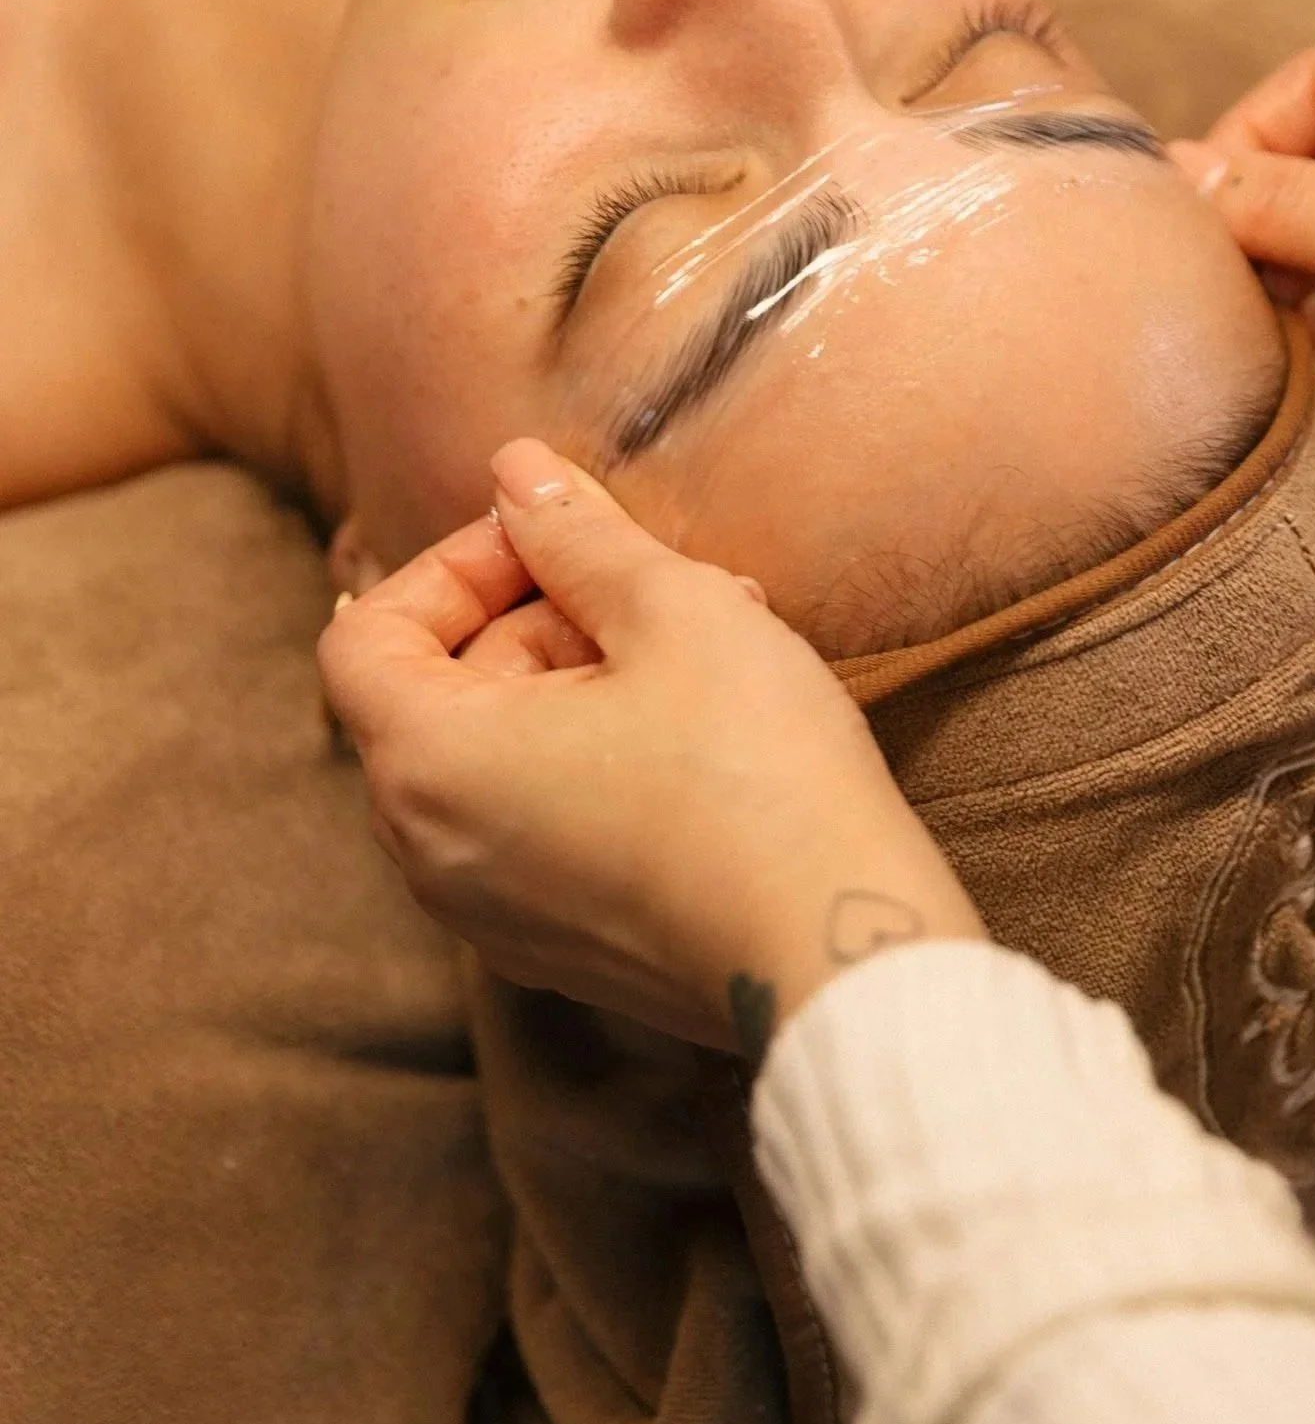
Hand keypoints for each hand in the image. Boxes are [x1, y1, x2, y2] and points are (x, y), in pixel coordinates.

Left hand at [318, 441, 983, 1054]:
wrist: (841, 952)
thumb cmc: (753, 776)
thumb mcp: (673, 612)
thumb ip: (577, 534)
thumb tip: (516, 471)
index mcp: (428, 767)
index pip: (365, 636)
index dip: (452, 564)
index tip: (551, 540)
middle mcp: (431, 856)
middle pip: (436, 694)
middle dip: (538, 618)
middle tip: (658, 583)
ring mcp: (491, 916)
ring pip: (497, 758)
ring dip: (581, 682)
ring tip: (708, 641)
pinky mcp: (559, 949)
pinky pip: (537, 826)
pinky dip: (594, 758)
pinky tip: (708, 723)